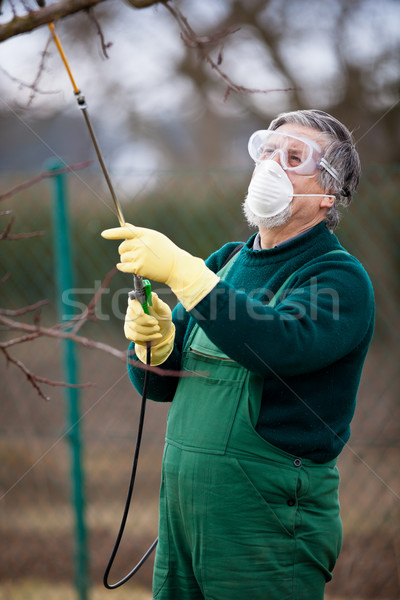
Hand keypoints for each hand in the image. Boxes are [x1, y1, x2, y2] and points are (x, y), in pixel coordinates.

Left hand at [101, 224, 219, 310]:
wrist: (177, 266)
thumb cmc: (166, 251)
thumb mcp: (155, 237)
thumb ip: (139, 233)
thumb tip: (126, 226)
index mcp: (145, 234)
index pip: (125, 231)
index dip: (113, 233)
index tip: (103, 234)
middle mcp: (142, 244)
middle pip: (122, 247)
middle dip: (124, 251)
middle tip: (134, 254)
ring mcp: (140, 256)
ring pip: (122, 258)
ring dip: (126, 260)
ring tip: (138, 261)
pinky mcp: (139, 267)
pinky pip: (123, 267)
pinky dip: (122, 267)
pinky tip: (126, 267)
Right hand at [125, 292, 174, 365]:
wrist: (162, 330)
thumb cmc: (162, 316)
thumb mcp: (164, 310)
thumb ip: (158, 303)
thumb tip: (153, 295)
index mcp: (139, 302)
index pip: (132, 302)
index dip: (135, 307)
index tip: (142, 313)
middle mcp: (131, 311)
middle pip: (132, 317)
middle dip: (146, 322)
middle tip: (156, 324)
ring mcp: (129, 322)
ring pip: (135, 328)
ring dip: (149, 331)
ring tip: (157, 329)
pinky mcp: (129, 332)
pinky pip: (135, 337)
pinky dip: (147, 338)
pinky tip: (154, 336)